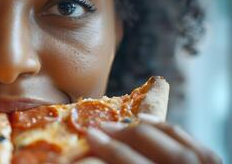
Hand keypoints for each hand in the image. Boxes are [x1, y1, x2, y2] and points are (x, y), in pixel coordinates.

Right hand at [86, 114, 221, 163]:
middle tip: (101, 128)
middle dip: (123, 137)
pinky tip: (145, 121)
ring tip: (120, 124)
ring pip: (174, 143)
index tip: (90, 135)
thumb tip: (92, 160)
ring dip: (142, 128)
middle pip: (155, 153)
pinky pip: (190, 142)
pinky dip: (165, 127)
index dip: (111, 150)